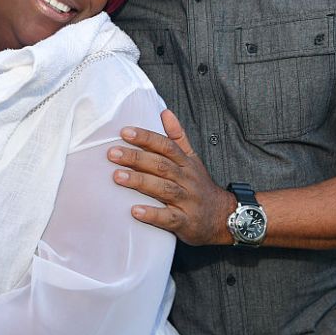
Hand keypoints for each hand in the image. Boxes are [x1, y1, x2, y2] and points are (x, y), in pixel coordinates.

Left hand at [108, 109, 233, 245]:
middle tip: (112, 154)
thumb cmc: (200, 185)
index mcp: (186, 163)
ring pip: (163, 189)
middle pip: (161, 165)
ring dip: (140, 182)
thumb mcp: (192, 159)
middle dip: (136, 158)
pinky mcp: (185, 221)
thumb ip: (178, 137)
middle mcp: (186, 179)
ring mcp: (187, 201)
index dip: (146, 138)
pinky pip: (168, 217)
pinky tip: (135, 210)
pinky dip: (152, 214)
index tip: (125, 132)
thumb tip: (165, 112)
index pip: (166, 146)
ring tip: (117, 176)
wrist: (223, 216)